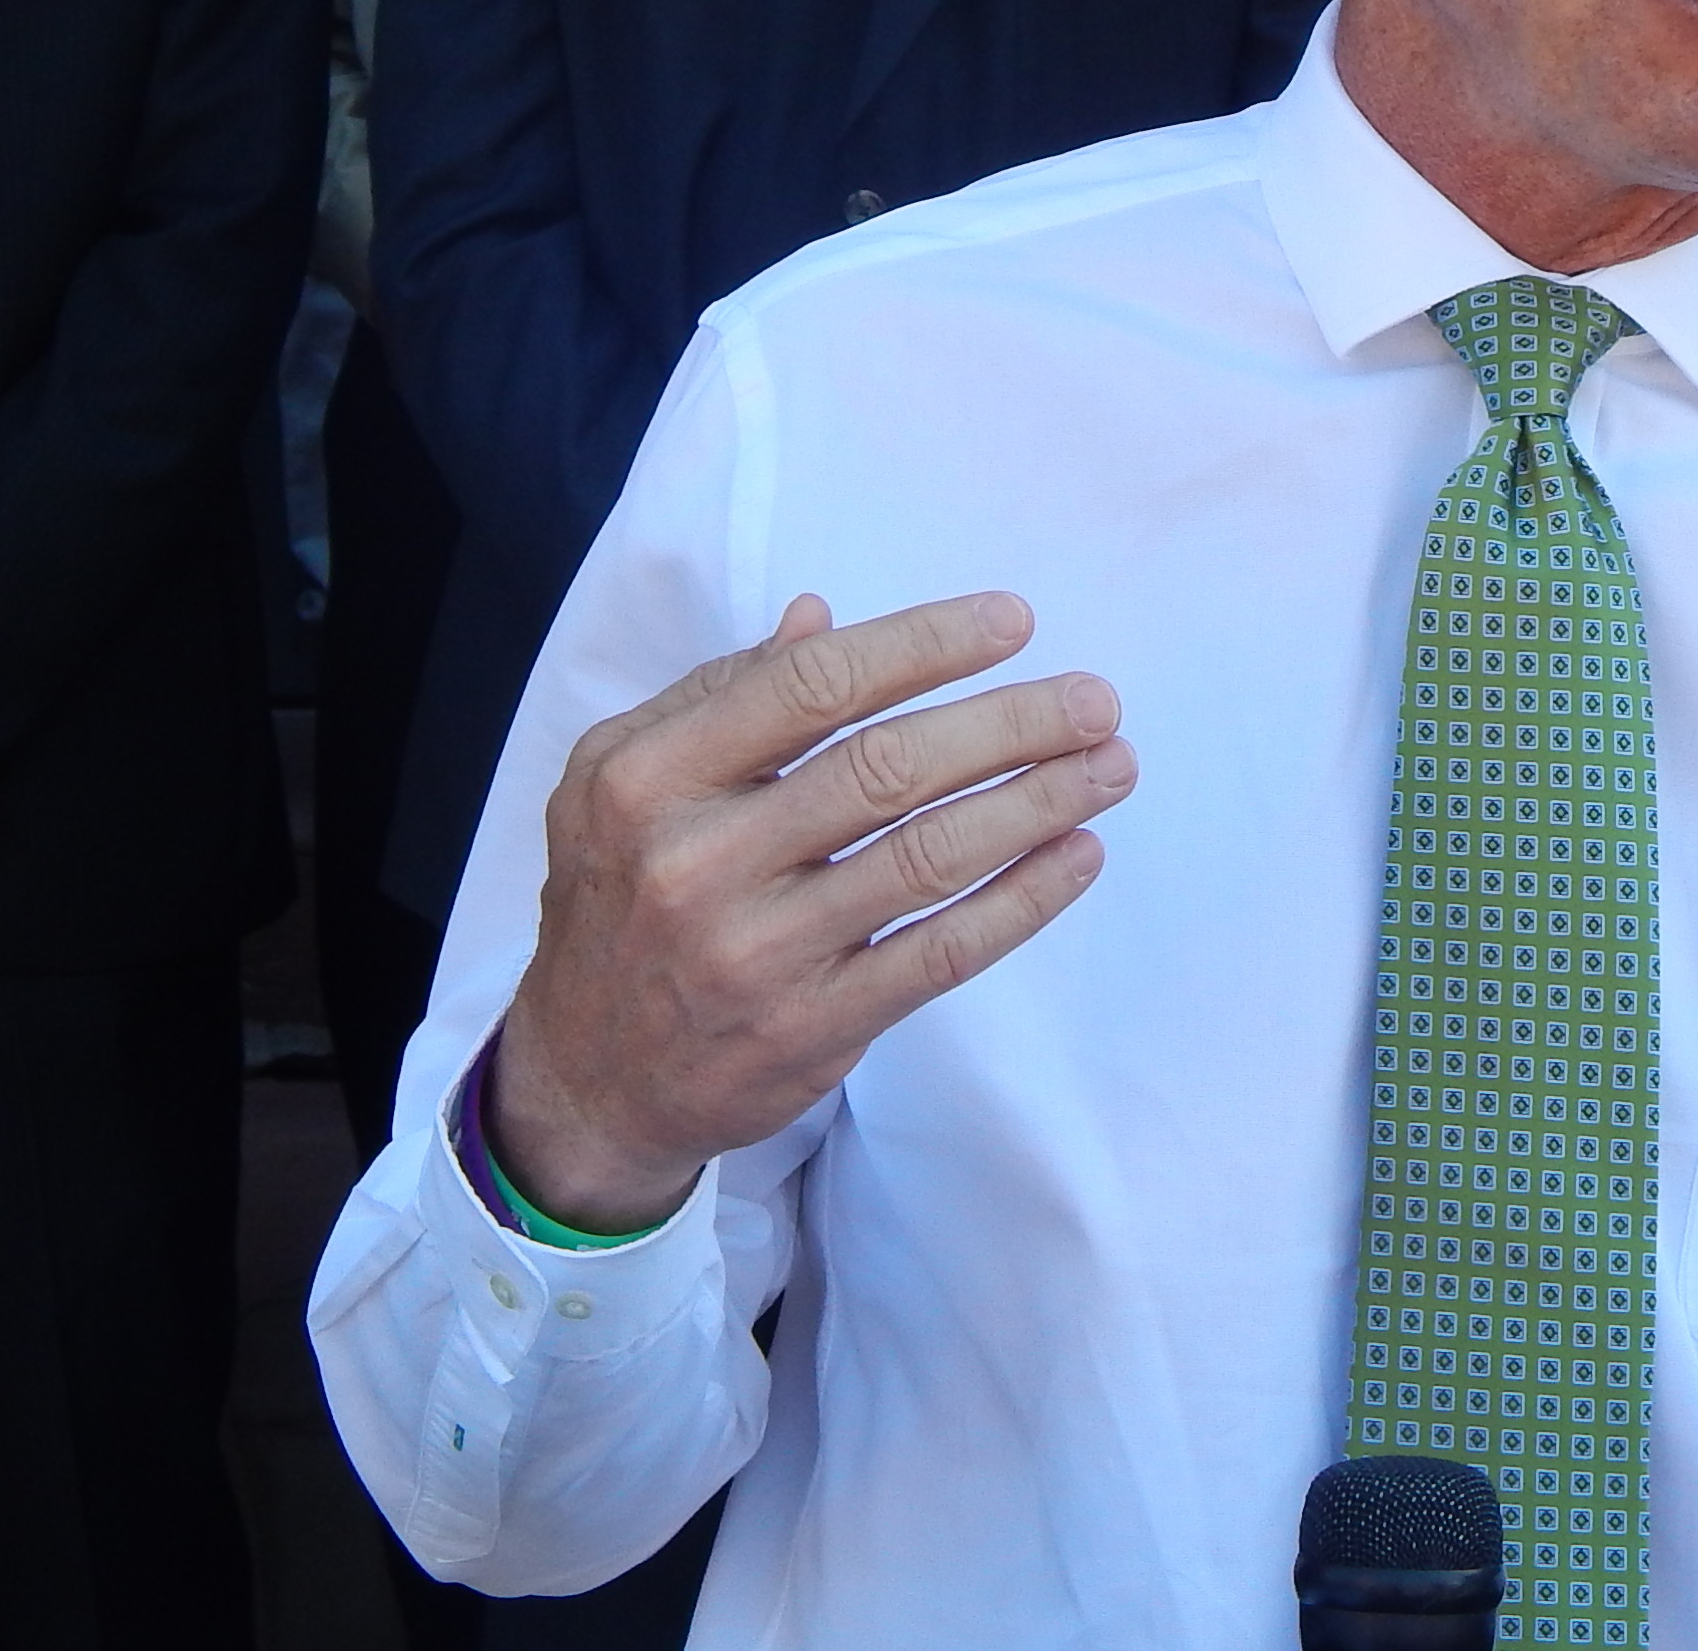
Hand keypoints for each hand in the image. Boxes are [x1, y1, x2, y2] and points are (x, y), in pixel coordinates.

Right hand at [488, 591, 1135, 1233]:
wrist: (587, 1080)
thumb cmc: (622, 899)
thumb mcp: (626, 781)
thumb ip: (720, 695)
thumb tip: (820, 617)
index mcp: (650, 778)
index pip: (813, 687)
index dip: (924, 645)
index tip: (1012, 623)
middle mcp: (696, 863)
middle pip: (886, 768)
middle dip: (1011, 723)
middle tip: (1096, 700)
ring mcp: (756, 954)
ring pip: (927, 858)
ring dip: (1037, 802)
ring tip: (1110, 767)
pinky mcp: (810, 1029)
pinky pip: (941, 952)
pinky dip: (1022, 899)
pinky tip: (1077, 855)